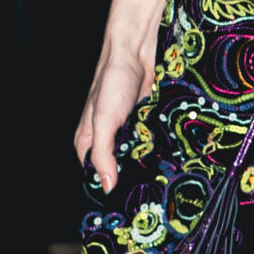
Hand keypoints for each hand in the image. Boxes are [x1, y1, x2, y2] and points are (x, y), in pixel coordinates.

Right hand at [74, 29, 155, 194]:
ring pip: (134, 157)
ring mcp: (124, 131)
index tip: (127, 200)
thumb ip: (103, 154)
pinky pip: (148, 143)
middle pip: (116, 167)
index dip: (109, 186)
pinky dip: (155, 148)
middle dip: (130, 176)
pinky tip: (165, 156)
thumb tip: (107, 186)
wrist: (135, 54)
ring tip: (159, 175)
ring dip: (145, 162)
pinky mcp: (141, 124)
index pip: (95, 174)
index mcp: (87, 141)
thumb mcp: (104, 121)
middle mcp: (105, 138)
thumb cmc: (113, 83)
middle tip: (148, 190)